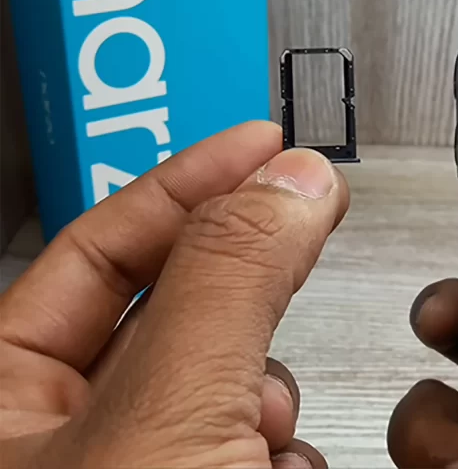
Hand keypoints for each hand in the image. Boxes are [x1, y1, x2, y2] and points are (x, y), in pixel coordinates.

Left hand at [0, 121, 348, 468]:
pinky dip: (276, 444)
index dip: (184, 185)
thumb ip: (227, 281)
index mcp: (2, 404)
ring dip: (263, 385)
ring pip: (217, 374)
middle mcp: (62, 441)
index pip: (95, 249)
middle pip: (170, 304)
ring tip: (270, 417)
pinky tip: (279, 466)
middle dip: (243, 270)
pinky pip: (244, 439)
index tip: (257, 146)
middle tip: (302, 203)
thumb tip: (289, 181)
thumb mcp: (169, 408)